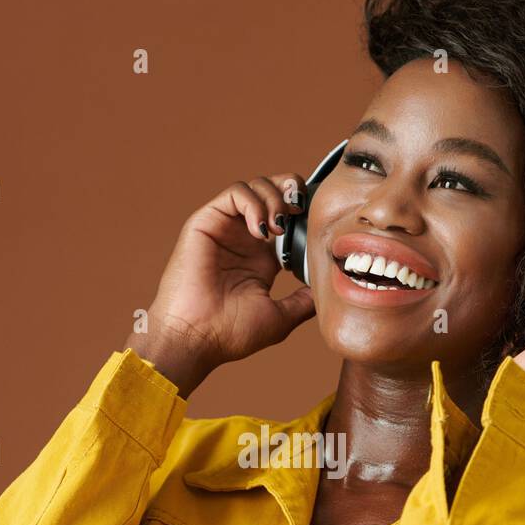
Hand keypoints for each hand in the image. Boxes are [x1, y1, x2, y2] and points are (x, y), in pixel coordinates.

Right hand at [127, 172, 315, 381]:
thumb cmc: (231, 333)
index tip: (317, 224)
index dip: (305, 212)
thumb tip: (327, 290)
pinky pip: (235, 193)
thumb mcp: (279, 318)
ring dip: (275, 198)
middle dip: (293, 191)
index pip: (288, 217)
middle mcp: (244, 239)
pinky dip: (254, 202)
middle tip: (301, 210)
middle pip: (273, 191)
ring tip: (279, 226)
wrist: (197, 337)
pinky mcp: (207, 222)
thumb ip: (303, 301)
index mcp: (262, 258)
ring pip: (255, 187)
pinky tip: (261, 230)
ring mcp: (226, 228)